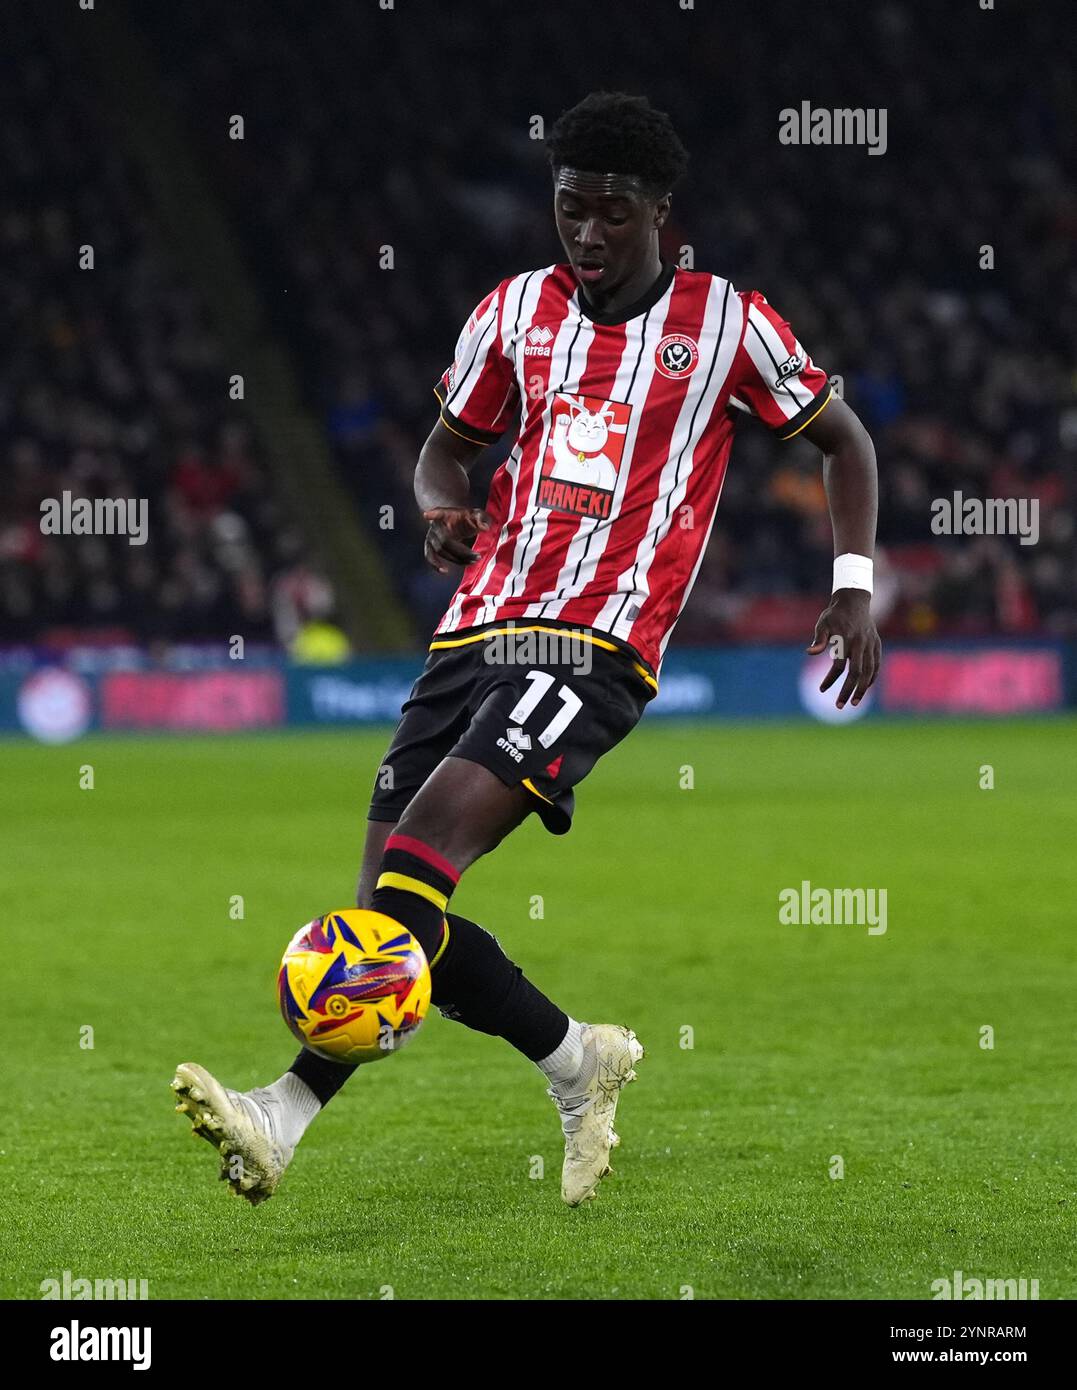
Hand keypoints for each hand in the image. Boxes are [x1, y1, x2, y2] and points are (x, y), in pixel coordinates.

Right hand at [422, 507, 491, 573]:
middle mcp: (435, 525)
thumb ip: (482, 518)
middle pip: (445, 541)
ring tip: (473, 561)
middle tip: (478, 556)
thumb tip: (484, 527)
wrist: (457, 521)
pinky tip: (445, 571)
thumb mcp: (477, 514)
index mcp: (445, 513)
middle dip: (462, 552)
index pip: (439, 512)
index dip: (433, 514)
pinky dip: (436, 565)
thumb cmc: (467, 518)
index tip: (426, 515)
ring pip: (441, 551)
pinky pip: (430, 557)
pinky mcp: (430, 546)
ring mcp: (430, 536)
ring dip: (457, 559)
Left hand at [807, 589, 880, 708]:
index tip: (821, 689)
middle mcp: (860, 643)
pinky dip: (872, 678)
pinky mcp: (877, 644)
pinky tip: (864, 688)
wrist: (854, 600)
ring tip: (854, 703)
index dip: (830, 679)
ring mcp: (871, 644)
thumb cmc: (834, 614)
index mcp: (846, 639)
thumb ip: (819, 639)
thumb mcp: (822, 623)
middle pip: (856, 672)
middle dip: (848, 691)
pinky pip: (876, 665)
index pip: (839, 666)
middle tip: (839, 706)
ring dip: (862, 689)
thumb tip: (809, 653)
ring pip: (869, 671)